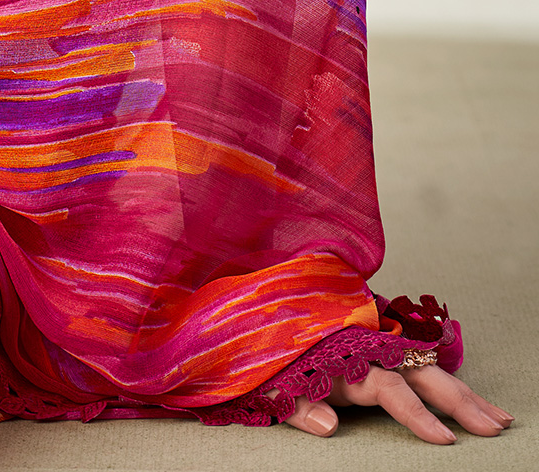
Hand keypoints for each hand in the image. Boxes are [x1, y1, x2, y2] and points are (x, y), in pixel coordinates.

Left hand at [285, 364, 512, 442]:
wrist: (259, 318)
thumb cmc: (268, 358)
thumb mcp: (275, 387)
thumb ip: (300, 408)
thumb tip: (330, 428)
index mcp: (346, 362)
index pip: (391, 389)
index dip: (417, 414)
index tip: (446, 440)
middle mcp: (368, 352)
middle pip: (422, 375)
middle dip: (459, 401)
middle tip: (494, 428)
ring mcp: (375, 348)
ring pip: (428, 368)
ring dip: (463, 392)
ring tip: (499, 417)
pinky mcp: (376, 348)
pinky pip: (418, 361)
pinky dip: (447, 378)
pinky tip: (471, 396)